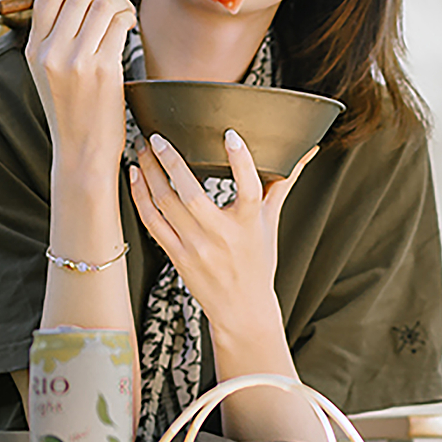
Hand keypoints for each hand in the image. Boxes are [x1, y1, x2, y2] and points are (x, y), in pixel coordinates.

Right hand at [24, 0, 136, 175]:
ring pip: (101, 4)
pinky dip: (128, 17)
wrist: (81, 151)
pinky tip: (130, 25)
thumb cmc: (74, 112)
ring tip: (125, 12)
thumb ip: (58, 39)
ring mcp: (76, 61)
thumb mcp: (50, 73)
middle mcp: (50, 52)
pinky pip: (118, 25)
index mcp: (33, 50)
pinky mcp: (103, 70)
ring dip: (120, 0)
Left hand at [129, 129, 316, 345]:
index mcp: (248, 223)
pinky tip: (136, 175)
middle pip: (192, 195)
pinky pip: (152, 222)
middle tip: (159, 137)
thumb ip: (280, 184)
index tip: (230, 134)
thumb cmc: (257, 261)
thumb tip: (305, 152)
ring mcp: (196, 247)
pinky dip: (140, 196)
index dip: (241, 161)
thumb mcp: (270, 221)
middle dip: (171, 162)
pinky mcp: (177, 256)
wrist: (241, 308)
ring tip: (144, 149)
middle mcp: (221, 235)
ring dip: (150, 173)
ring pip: (166, 204)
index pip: (249, 188)